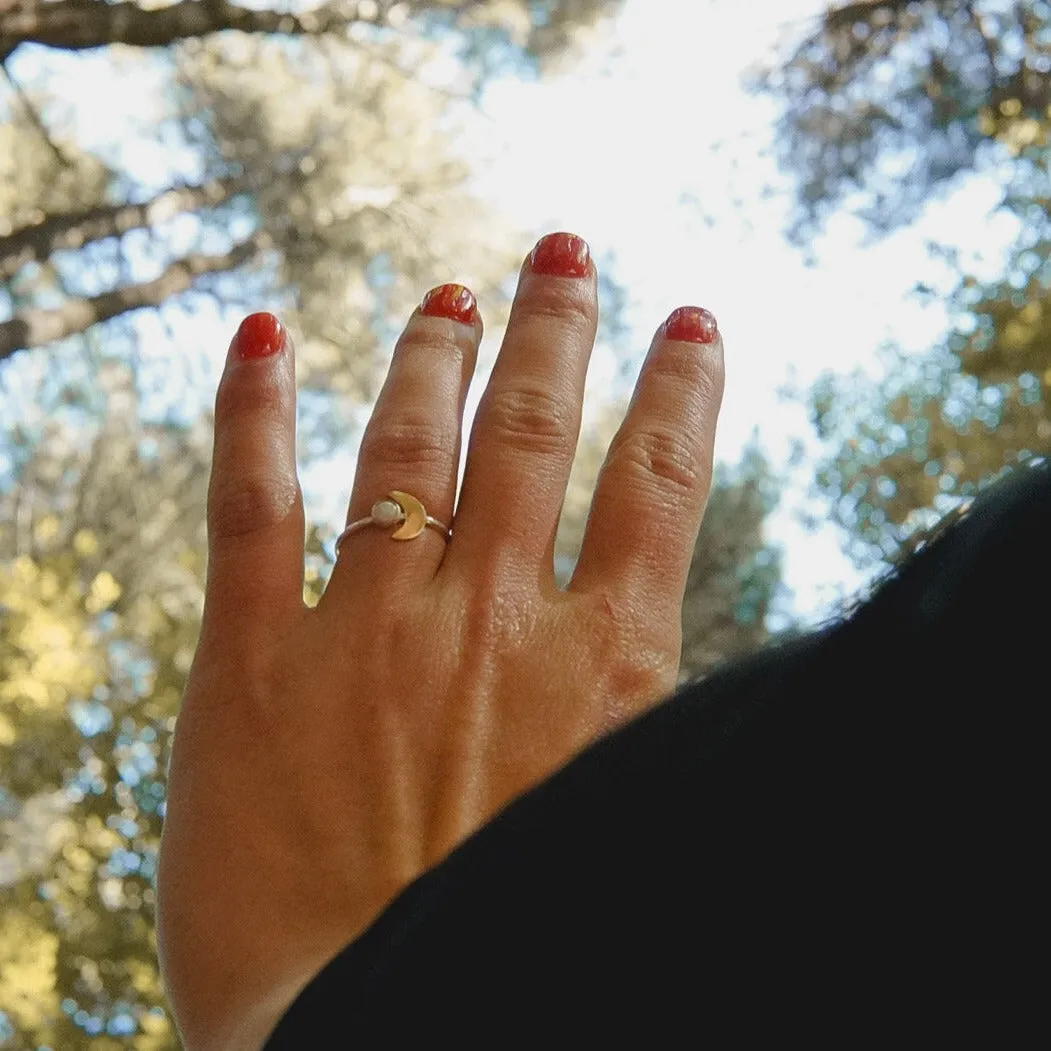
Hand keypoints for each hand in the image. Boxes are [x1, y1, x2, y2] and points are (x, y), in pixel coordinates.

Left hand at [156, 232, 724, 1049]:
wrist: (365, 1032)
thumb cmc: (503, 936)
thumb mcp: (626, 811)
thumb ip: (651, 714)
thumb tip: (679, 635)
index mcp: (601, 667)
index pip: (660, 484)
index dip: (682, 391)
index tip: (691, 321)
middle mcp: (491, 620)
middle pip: (533, 432)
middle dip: (556, 330)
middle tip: (564, 252)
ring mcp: (368, 629)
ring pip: (406, 447)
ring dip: (433, 355)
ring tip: (452, 294)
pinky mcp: (251, 662)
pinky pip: (251, 501)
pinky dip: (253, 409)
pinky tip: (264, 333)